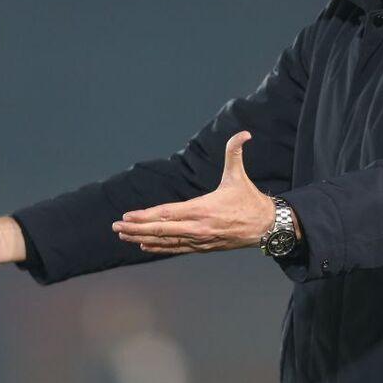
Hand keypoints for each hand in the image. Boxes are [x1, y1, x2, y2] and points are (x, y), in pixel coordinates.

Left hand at [112, 131, 275, 253]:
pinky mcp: (203, 247)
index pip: (168, 214)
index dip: (146, 216)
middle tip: (116, 226)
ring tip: (124, 236)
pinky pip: (176, 248)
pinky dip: (159, 247)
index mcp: (203, 209)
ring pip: (166, 242)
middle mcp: (198, 227)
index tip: (128, 215)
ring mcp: (199, 240)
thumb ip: (236, 153)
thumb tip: (244, 134)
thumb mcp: (239, 176)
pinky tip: (145, 245)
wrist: (266, 227)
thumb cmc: (250, 201)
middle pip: (161, 230)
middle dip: (136, 228)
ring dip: (143, 238)